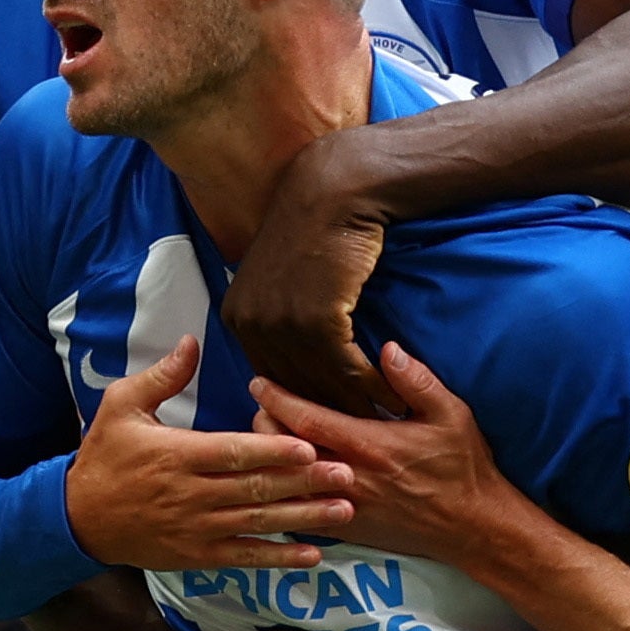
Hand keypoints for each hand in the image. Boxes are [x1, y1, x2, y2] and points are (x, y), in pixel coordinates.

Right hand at [65, 337, 354, 569]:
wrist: (78, 519)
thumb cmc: (103, 456)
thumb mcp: (121, 406)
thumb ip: (162, 377)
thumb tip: (192, 342)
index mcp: (176, 454)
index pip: (232, 452)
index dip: (272, 450)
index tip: (309, 446)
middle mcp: (190, 494)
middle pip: (255, 488)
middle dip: (304, 482)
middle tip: (347, 475)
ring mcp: (196, 528)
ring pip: (258, 522)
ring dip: (303, 518)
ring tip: (344, 511)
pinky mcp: (197, 554)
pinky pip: (244, 556)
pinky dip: (278, 556)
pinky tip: (312, 554)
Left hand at [218, 128, 401, 416]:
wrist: (336, 190)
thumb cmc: (317, 232)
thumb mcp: (280, 276)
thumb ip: (277, 315)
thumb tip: (291, 356)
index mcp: (237, 317)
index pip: (269, 378)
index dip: (302, 405)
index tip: (330, 426)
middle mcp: (250, 324)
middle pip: (293, 388)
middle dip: (327, 416)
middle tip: (357, 440)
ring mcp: (280, 323)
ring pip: (322, 383)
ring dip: (356, 408)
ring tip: (383, 424)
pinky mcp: (315, 319)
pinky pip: (346, 369)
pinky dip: (371, 387)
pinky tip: (392, 397)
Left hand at [249, 343, 525, 565]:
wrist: (473, 526)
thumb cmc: (463, 467)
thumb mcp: (450, 414)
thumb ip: (416, 381)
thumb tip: (388, 348)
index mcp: (370, 445)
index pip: (308, 419)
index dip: (277, 400)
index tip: (258, 383)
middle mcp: (350, 478)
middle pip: (285, 452)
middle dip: (264, 428)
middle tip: (259, 409)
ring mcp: (344, 508)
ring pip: (286, 485)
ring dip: (270, 462)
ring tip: (262, 440)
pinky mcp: (346, 530)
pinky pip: (299, 513)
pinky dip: (283, 494)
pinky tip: (278, 479)